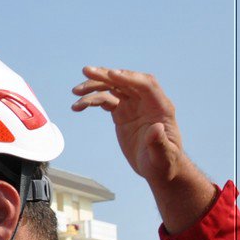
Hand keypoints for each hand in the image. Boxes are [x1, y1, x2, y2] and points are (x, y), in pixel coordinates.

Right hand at [70, 66, 215, 231]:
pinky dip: (92, 101)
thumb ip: (159, 143)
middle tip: (86, 71)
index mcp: (160, 108)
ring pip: (113, 88)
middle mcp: (147, 102)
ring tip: (76, 92)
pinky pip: (106, 100)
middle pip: (126, 81)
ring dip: (95, 86)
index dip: (129, 78)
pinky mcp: (122, 113)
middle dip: (107, 75)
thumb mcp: (163, 156)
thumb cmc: (164, 163)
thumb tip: (156, 128)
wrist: (157, 167)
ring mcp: (133, 106)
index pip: (146, 85)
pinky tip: (78, 106)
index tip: (111, 74)